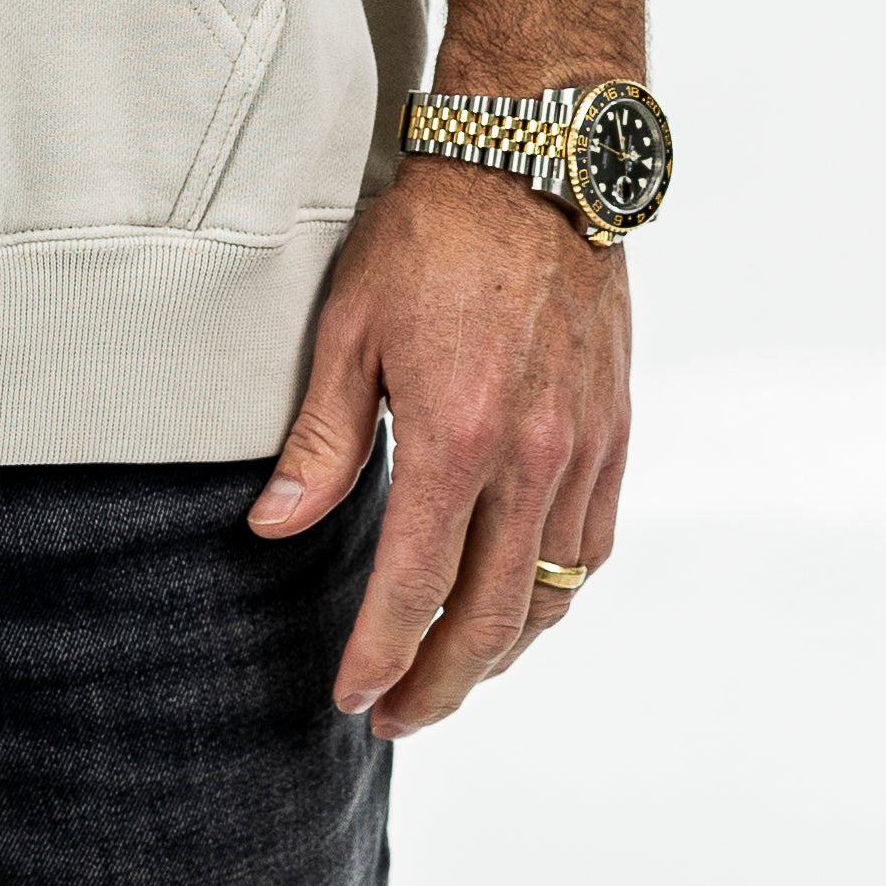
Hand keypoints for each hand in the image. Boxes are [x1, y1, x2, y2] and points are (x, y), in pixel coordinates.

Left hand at [247, 159, 631, 735]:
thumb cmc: (428, 238)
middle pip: (489, 620)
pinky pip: (590, 548)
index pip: (414, 589)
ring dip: (497, 654)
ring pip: (549, 596)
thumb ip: (319, 440)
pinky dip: (555, 597)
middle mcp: (531, 461)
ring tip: (448, 676)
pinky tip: (519, 607)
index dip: (379, 657)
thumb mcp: (348, 327)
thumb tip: (272, 529)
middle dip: (438, 686)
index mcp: (455, 438)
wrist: (534, 167)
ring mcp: (582, 452)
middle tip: (396, 718)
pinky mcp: (613, 433)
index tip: (352, 699)